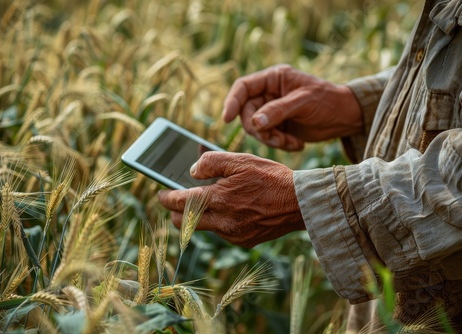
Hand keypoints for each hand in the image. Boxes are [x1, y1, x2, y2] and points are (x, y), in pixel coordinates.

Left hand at [157, 152, 304, 247]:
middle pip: (184, 222)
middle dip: (175, 212)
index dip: (166, 198)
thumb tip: (192, 171)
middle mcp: (222, 221)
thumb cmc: (271, 178)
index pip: (179, 203)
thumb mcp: (240, 160)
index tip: (160, 194)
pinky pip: (222, 232)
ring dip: (199, 215)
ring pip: (203, 227)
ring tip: (209, 199)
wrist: (300, 202)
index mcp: (218, 199)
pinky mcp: (244, 241)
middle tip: (177, 201)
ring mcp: (233, 234)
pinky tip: (230, 208)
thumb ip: (211, 162)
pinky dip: (219, 220)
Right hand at [222, 64, 362, 149]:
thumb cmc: (327, 100)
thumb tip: (254, 123)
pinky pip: (268, 138)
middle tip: (275, 138)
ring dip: (271, 139)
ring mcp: (272, 111)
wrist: (345, 117)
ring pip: (256, 128)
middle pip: (247, 112)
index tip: (227, 119)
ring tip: (290, 143)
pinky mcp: (278, 127)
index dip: (232, 102)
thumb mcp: (303, 102)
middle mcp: (269, 94)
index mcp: (273, 78)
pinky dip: (280, 144)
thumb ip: (278, 111)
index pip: (243, 87)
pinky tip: (297, 144)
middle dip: (259, 128)